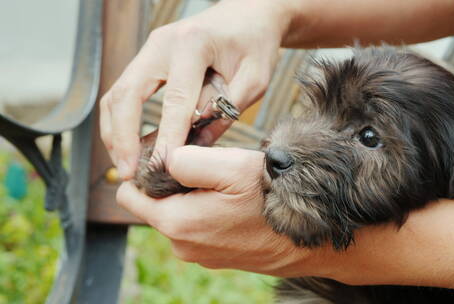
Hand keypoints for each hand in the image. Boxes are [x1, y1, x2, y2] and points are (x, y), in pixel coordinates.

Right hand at [100, 0, 292, 178]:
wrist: (249, 14)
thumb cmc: (255, 43)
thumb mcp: (255, 79)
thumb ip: (227, 110)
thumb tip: (197, 145)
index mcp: (193, 44)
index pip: (175, 99)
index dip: (167, 136)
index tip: (163, 166)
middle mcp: (162, 43)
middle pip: (127, 94)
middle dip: (124, 138)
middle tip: (129, 173)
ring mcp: (150, 49)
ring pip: (117, 93)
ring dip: (115, 132)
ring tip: (125, 165)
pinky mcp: (148, 59)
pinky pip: (123, 91)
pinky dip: (121, 121)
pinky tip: (128, 145)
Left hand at [116, 146, 331, 276]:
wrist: (312, 236)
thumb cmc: (275, 199)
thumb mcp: (231, 166)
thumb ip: (185, 160)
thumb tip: (163, 161)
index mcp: (176, 223)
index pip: (129, 196)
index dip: (144, 171)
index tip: (170, 156)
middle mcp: (182, 245)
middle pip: (157, 204)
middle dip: (175, 184)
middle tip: (211, 169)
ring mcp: (200, 254)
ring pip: (180, 214)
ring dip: (195, 197)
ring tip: (228, 187)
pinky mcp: (217, 256)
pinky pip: (200, 226)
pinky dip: (210, 211)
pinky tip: (236, 204)